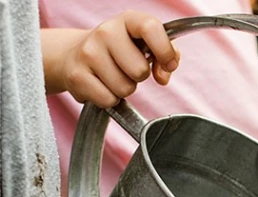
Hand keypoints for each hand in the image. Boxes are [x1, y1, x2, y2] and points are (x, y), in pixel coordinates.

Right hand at [43, 12, 178, 107]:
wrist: (75, 55)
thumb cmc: (119, 52)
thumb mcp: (144, 45)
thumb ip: (166, 55)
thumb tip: (164, 74)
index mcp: (127, 21)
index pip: (150, 28)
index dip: (165, 51)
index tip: (169, 64)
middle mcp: (106, 32)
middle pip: (140, 70)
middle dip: (139, 77)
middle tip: (128, 70)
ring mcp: (89, 53)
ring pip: (124, 88)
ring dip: (124, 89)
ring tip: (113, 77)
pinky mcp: (77, 76)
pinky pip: (108, 100)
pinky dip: (109, 100)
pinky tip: (102, 86)